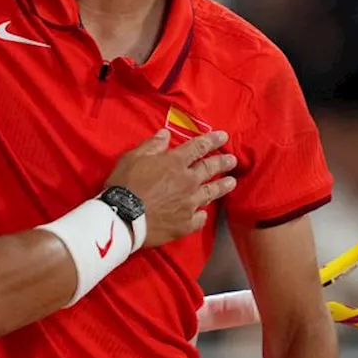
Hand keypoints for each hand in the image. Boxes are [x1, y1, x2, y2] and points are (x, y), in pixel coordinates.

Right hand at [105, 130, 237, 247]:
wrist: (124, 217)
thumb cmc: (126, 184)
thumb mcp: (134, 157)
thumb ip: (152, 145)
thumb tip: (166, 134)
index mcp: (176, 163)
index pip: (199, 147)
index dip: (212, 140)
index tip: (224, 136)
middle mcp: (188, 181)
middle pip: (210, 169)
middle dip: (223, 163)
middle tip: (233, 160)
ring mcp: (189, 203)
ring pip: (211, 193)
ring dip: (223, 186)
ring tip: (232, 183)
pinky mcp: (186, 224)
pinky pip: (200, 218)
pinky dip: (202, 214)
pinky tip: (204, 213)